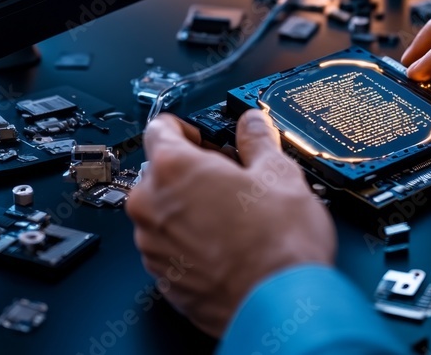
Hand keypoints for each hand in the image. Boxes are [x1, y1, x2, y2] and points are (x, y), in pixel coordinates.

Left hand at [125, 110, 335, 336]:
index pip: (160, 128)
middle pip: (161, 172)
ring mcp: (153, 247)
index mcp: (173, 170)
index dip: (187, 128)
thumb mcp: (278, 173)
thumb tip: (252, 125)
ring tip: (235, 217)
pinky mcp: (163, 278)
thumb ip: (257, 140)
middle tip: (232, 179)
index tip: (207, 138)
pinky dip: (192, 241)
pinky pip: (171, 246)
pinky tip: (228, 244)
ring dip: (191, 208)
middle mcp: (151, 207)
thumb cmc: (278, 244)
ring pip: (165, 211)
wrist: (279, 305)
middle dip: (193, 172)